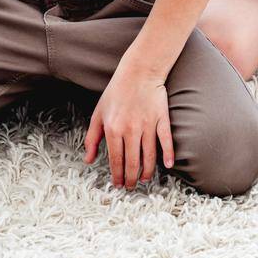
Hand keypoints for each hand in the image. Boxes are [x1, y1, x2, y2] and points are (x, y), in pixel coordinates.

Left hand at [83, 63, 173, 189]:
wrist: (139, 71)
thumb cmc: (117, 92)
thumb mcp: (98, 113)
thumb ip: (92, 138)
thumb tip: (88, 159)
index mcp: (113, 129)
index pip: (116, 160)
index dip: (117, 176)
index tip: (118, 184)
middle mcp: (130, 130)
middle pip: (132, 162)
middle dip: (131, 179)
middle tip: (131, 186)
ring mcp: (147, 125)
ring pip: (149, 156)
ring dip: (146, 171)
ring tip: (144, 179)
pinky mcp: (161, 119)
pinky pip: (166, 141)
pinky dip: (168, 154)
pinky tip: (168, 165)